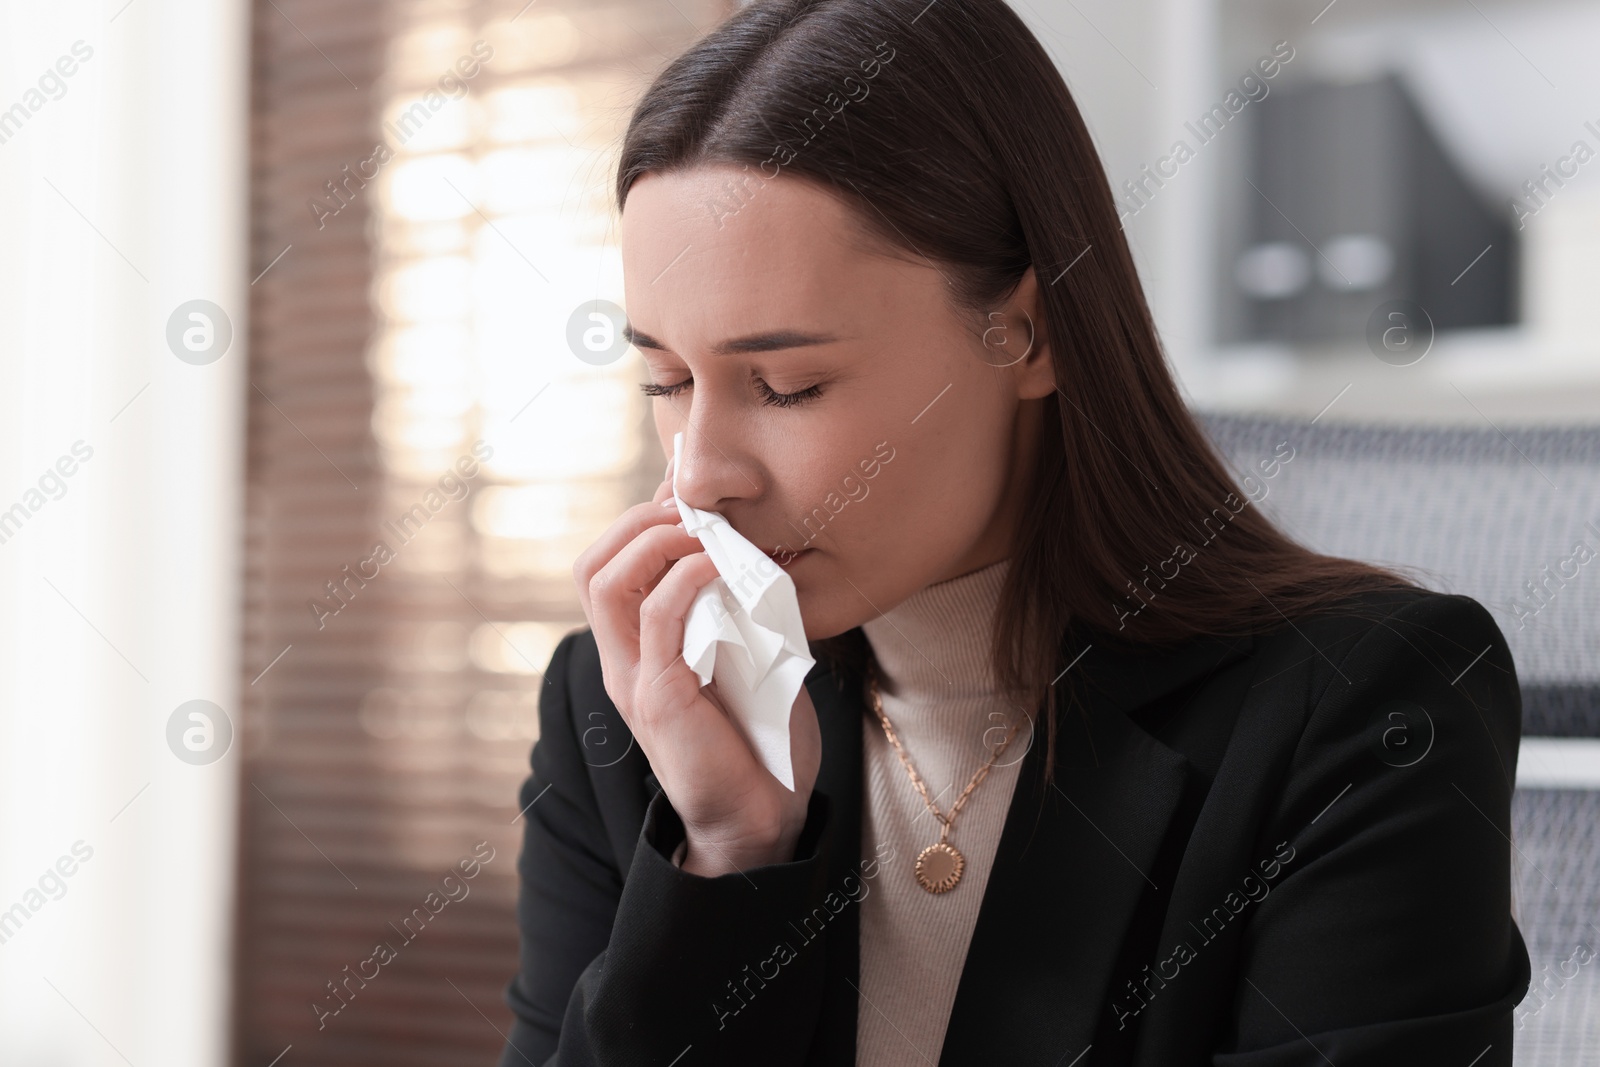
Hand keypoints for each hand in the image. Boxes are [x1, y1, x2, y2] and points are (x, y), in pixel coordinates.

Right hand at [573, 475, 822, 876]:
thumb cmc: (761, 742)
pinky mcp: (658, 697)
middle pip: (593, 565)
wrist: (762, 819)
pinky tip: (720, 566)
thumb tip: (757, 551)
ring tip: (703, 529)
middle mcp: (622, 661)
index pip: (611, 565)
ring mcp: (634, 678)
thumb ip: (738, 612)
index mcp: (637, 650)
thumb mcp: (748, 660)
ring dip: (654, 539)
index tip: (685, 484)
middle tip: (695, 507)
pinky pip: (655, 617)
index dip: (641, 516)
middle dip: (639, 519)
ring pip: (606, 582)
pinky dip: (683, 578)